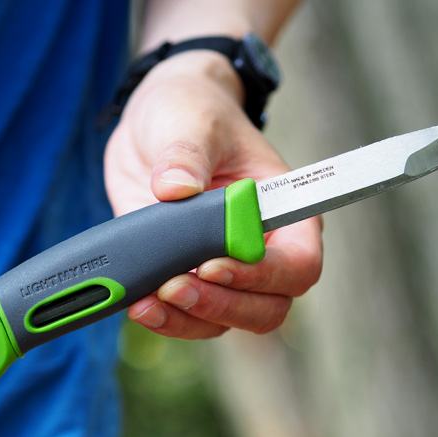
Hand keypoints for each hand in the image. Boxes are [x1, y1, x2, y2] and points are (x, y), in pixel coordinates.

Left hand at [104, 51, 322, 338]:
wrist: (156, 126)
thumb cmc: (193, 114)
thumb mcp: (191, 122)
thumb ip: (186, 155)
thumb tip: (175, 189)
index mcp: (282, 211)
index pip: (298, 264)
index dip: (263, 275)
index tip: (213, 264)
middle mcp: (261, 249)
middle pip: (266, 307)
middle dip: (222, 305)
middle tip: (176, 287)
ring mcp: (223, 268)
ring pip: (226, 320)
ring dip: (189, 318)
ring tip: (150, 300)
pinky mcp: (186, 275)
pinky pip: (188, 317)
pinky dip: (166, 320)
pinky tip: (139, 303)